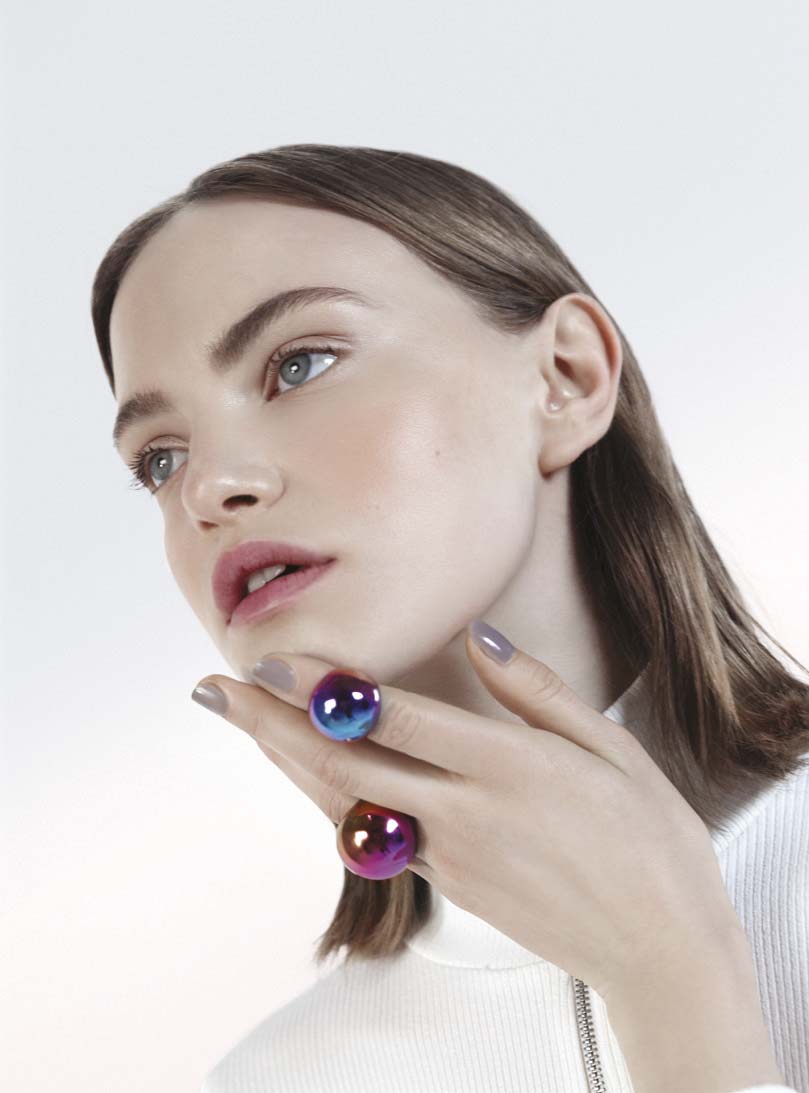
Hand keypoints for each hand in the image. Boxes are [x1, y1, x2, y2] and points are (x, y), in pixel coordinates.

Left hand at [191, 622, 742, 999]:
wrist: (659, 949)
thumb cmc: (648, 839)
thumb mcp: (610, 747)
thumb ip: (536, 689)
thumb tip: (477, 637)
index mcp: (507, 767)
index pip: (393, 717)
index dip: (325, 686)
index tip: (272, 656)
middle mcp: (464, 813)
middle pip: (344, 763)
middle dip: (272, 722)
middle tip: (217, 688)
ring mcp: (450, 857)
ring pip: (345, 803)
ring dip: (286, 760)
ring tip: (240, 721)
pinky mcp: (449, 885)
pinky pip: (372, 835)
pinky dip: (328, 798)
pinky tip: (307, 772)